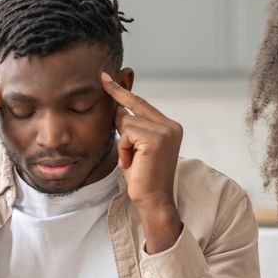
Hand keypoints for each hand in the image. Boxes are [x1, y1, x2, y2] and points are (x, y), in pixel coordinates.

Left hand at [101, 72, 182, 253]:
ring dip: (123, 144)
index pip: (142, 104)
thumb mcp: (135, 147)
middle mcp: (171, 126)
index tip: (105, 77)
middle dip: (122, 130)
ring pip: (126, 122)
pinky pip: (126, 133)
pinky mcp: (156, 139)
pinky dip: (124, 149)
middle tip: (127, 150)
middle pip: (132, 111)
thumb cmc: (144, 178)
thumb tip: (119, 107)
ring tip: (133, 162)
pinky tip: (132, 163)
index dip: (122, 91)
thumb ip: (131, 126)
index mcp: (170, 127)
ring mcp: (165, 131)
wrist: (153, 201)